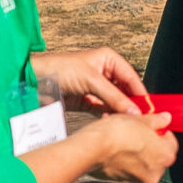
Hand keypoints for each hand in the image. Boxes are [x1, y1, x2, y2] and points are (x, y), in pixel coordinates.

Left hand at [34, 47, 149, 113]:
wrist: (32, 81)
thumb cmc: (59, 69)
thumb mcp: (90, 80)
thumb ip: (114, 97)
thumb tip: (134, 111)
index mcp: (108, 60)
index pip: (132, 78)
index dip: (141, 93)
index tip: (150, 109)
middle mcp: (104, 73)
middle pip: (125, 91)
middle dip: (131, 105)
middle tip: (140, 120)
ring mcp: (96, 88)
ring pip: (115, 102)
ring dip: (119, 112)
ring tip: (124, 123)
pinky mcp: (87, 101)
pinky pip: (103, 110)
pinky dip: (107, 116)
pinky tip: (110, 122)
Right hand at [82, 110, 175, 182]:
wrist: (91, 148)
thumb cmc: (117, 133)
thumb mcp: (140, 119)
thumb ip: (156, 120)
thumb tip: (165, 118)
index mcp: (165, 157)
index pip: (171, 142)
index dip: (161, 130)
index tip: (152, 124)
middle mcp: (155, 173)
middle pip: (156, 154)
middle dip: (147, 141)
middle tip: (135, 128)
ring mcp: (137, 180)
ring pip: (140, 161)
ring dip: (133, 148)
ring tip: (121, 133)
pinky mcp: (120, 182)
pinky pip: (126, 167)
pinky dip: (123, 157)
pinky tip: (113, 145)